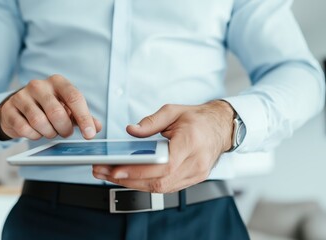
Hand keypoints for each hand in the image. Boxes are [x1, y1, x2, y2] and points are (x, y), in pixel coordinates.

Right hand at [0, 74, 101, 139]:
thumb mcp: (67, 108)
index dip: (84, 118)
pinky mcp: (9, 109)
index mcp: (57, 82)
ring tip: (51, 131)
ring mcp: (21, 96)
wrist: (17, 107)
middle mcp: (39, 85)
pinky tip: (37, 132)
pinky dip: (34, 136)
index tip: (89, 134)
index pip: (75, 97)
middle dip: (64, 129)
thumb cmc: (48, 107)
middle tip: (65, 133)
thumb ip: (83, 117)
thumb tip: (96, 127)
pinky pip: (25, 129)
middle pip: (57, 112)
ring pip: (40, 122)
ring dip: (49, 133)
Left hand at [92, 101, 233, 192]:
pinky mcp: (192, 180)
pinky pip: (166, 188)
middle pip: (159, 181)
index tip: (117, 169)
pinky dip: (146, 184)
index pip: (164, 165)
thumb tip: (131, 130)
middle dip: (128, 179)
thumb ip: (151, 122)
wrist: (221, 128)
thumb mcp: (173, 111)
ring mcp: (195, 175)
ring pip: (160, 188)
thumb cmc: (198, 119)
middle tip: (104, 172)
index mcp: (191, 142)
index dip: (139, 171)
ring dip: (133, 184)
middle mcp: (195, 163)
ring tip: (110, 175)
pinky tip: (129, 178)